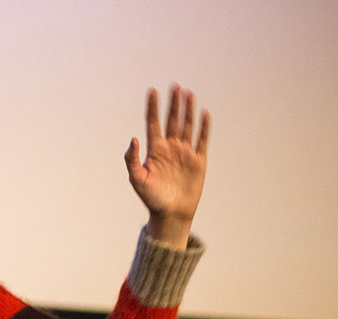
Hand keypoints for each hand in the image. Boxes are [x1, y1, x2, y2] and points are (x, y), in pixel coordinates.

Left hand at [124, 84, 209, 249]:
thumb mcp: (137, 180)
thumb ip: (132, 160)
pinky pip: (202, 140)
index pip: (153, 123)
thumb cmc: (151, 199)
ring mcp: (185, 153)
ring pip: (187, 126)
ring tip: (189, 93)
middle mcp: (170, 148)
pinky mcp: (198, 161)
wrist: (171, 214)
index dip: (152, 107)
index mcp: (155, 150)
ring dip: (188, 110)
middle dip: (173, 103)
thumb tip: (133, 138)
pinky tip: (204, 113)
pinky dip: (204, 127)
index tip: (152, 90)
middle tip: (175, 86)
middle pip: (172, 120)